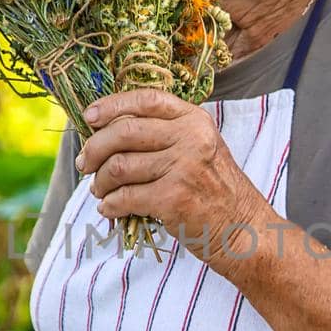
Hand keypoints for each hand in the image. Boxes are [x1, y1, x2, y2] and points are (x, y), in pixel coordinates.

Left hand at [77, 89, 266, 252]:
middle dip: (95, 148)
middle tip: (85, 164)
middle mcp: (191, 138)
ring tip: (99, 190)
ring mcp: (183, 168)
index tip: (90, 118)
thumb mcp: (200, 148)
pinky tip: (110, 208)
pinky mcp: (173, 199)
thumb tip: (107, 130)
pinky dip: (110, 205)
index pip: (145, 100)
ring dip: (100, 182)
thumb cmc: (215, 191)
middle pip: (123, 132)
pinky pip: (124, 197)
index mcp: (195, 120)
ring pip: (119, 166)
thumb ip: (165, 134)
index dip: (111, 106)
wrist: (245, 229)